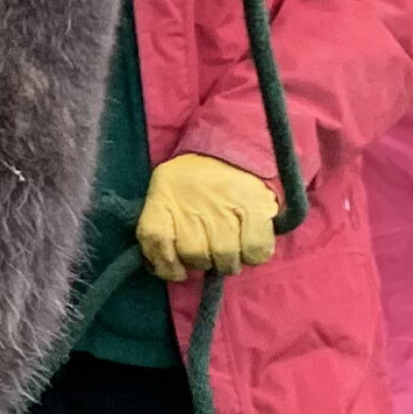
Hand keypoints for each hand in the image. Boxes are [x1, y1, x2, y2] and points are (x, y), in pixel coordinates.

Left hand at [135, 151, 282, 279]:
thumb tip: (162, 266)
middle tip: (210, 253)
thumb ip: (160, 225)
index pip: (155, 238)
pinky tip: (250, 247)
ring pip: (224, 256)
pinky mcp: (257, 207)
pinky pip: (256, 250)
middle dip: (202, 262)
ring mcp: (226, 204)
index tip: (177, 271)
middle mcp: (193, 199)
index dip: (165, 263)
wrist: (234, 142)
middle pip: (194, 253)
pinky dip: (254, 256)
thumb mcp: (165, 191)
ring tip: (230, 252)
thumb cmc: (196, 178)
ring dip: (228, 262)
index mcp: (164, 195)